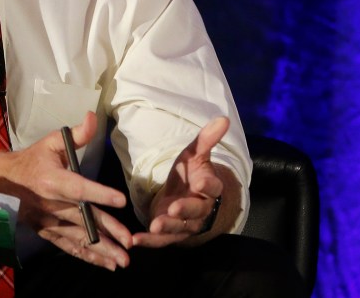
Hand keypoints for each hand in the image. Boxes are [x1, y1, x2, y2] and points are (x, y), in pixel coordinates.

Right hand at [6, 111, 133, 269]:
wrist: (5, 181)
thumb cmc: (33, 159)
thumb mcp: (51, 142)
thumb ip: (76, 134)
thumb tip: (93, 116)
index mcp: (52, 180)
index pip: (78, 188)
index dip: (99, 193)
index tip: (120, 200)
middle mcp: (51, 204)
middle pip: (83, 219)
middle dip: (108, 232)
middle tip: (130, 242)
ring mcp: (48, 221)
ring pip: (78, 238)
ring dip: (102, 250)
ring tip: (123, 260)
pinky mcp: (47, 232)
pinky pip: (69, 247)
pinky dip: (88, 257)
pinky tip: (106, 264)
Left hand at [132, 116, 230, 248]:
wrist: (185, 196)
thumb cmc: (190, 174)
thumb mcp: (194, 154)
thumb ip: (206, 139)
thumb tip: (224, 118)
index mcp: (208, 188)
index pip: (212, 187)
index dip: (207, 186)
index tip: (199, 183)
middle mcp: (200, 209)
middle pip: (196, 212)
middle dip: (185, 210)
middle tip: (174, 208)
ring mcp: (186, 224)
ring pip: (179, 228)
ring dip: (167, 228)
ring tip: (155, 226)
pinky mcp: (171, 235)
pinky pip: (162, 241)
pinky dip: (149, 242)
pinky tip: (135, 240)